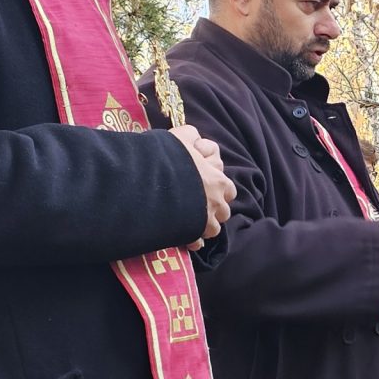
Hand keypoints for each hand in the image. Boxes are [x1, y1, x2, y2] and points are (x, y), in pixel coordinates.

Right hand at [170, 123, 233, 239]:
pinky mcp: (190, 234)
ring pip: (213, 229)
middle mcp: (216, 202)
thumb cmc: (167, 157)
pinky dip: (192, 240)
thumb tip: (195, 138)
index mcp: (217, 181)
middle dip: (214, 209)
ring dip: (204, 225)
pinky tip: (183, 237)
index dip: (218, 187)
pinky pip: (196, 242)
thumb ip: (191, 136)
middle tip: (199, 204)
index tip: (205, 185)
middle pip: (224, 211)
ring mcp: (205, 220)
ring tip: (190, 220)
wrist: (151, 181)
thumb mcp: (180, 137)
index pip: (228, 187)